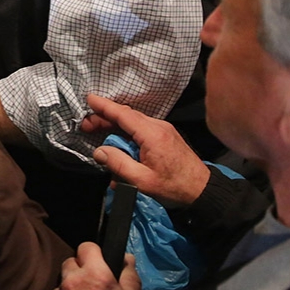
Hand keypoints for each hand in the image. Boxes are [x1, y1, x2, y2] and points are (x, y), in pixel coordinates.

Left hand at [46, 244, 143, 289]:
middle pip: (72, 262)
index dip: (95, 254)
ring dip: (71, 289)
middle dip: (82, 271)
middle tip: (95, 289)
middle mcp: (71, 281)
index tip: (100, 264)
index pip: (87, 246)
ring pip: (62, 282)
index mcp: (94, 275)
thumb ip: (130, 278)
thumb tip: (127, 259)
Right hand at [81, 93, 209, 206]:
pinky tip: (118, 147)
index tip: (90, 99)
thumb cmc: (175, 187)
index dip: (105, 106)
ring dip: (115, 126)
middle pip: (127, 116)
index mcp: (152, 135)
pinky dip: (127, 134)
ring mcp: (163, 130)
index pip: (124, 115)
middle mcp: (158, 127)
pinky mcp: (166, 137)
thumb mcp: (142, 181)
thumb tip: (100, 151)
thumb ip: (118, 164)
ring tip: (98, 134)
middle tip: (86, 125)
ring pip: (133, 122)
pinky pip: (141, 130)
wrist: (202, 190)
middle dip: (105, 118)